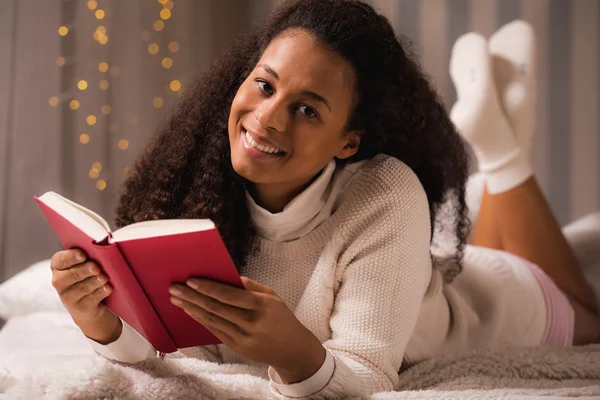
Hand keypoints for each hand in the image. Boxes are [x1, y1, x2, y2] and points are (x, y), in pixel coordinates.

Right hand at [50, 249, 112, 323]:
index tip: (83, 255)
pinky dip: (101, 292)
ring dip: (95, 281)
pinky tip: (108, 288)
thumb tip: (102, 245)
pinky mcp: (80, 307)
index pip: (59, 260)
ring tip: (104, 277)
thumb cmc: (88, 276)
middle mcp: (59, 281)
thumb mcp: (85, 264)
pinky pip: (91, 298)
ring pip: (83, 287)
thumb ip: (89, 255)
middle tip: (96, 268)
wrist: (89, 304)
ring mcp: (68, 296)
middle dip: (85, 270)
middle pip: (72, 274)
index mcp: (58, 266)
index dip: (71, 257)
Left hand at [169, 277, 325, 382]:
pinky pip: (215, 331)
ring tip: (176, 299)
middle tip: (174, 288)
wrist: (293, 349)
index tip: (191, 280)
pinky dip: (201, 320)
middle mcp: (252, 322)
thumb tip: (224, 275)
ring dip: (191, 309)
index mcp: (262, 305)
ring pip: (212, 320)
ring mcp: (244, 338)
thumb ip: (249, 286)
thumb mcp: (271, 296)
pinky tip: (190, 311)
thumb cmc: (281, 317)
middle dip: (192, 297)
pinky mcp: (238, 348)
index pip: (229, 295)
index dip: (208, 288)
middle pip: (216, 308)